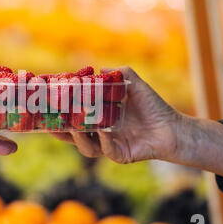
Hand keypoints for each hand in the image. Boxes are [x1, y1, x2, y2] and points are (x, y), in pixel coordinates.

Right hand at [52, 67, 179, 162]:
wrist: (172, 127)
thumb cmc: (153, 107)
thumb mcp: (135, 85)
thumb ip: (120, 74)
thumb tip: (100, 68)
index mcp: (99, 119)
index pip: (75, 118)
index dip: (62, 114)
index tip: (50, 105)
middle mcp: (101, 134)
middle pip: (74, 136)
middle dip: (61, 131)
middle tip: (51, 122)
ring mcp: (110, 146)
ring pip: (87, 147)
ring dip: (79, 137)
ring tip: (75, 125)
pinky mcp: (121, 155)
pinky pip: (107, 151)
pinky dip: (104, 141)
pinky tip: (104, 130)